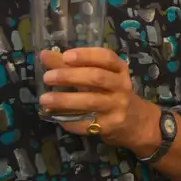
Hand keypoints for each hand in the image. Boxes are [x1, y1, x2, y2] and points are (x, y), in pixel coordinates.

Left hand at [39, 47, 156, 150]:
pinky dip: (68, 119)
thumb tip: (45, 55)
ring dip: (65, 100)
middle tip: (48, 78)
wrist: (136, 122)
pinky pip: (87, 122)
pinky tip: (55, 116)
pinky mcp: (110, 125)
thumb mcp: (99, 75)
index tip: (66, 56)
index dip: (86, 55)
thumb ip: (72, 65)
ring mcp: (117, 107)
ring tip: (45, 99)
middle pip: (97, 78)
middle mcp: (121, 86)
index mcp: (119, 69)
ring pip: (90, 101)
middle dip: (70, 76)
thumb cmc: (112, 93)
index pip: (106, 57)